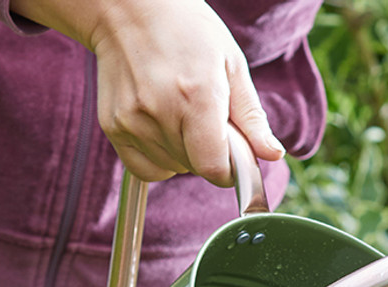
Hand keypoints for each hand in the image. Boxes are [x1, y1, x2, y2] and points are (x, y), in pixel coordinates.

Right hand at [11, 0, 284, 183]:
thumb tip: (273, 154)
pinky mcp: (114, 126)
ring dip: (183, 154)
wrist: (128, 8)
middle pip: (196, 169)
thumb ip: (251, 117)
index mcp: (197, 95)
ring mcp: (133, 121)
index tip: (233, 152)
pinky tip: (163, 130)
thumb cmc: (186, 31)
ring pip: (172, 169)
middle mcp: (161, 111)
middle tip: (204, 118)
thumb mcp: (230, 64)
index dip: (230, 168)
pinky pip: (145, 169)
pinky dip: (160, 160)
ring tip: (180, 114)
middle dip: (208, 153)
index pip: (215, 168)